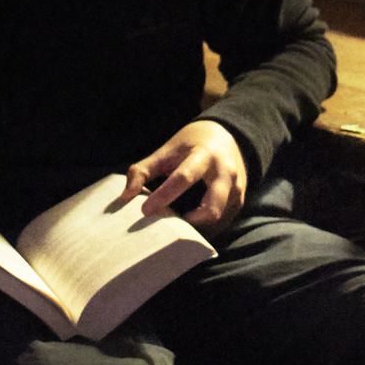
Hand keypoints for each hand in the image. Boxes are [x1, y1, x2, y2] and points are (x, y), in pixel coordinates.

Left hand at [126, 120, 246, 232]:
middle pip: (211, 209)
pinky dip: (204, 229)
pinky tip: (188, 226)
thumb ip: (142, 171)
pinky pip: (222, 223)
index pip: (183, 178)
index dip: (163, 196)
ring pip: (217, 221)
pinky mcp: (240, 201)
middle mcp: (225, 173)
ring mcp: (237, 189)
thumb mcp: (165, 151)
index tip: (144, 210)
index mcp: (203, 156)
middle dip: (188, 222)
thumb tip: (125, 197)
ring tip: (175, 227)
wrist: (227, 136)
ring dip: (196, 229)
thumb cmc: (189, 145)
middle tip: (166, 226)